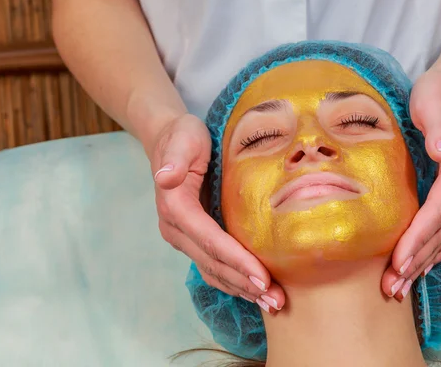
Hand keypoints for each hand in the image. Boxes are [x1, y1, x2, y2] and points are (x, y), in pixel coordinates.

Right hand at [150, 113, 284, 312]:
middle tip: (276, 301)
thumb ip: (175, 159)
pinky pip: (213, 265)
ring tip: (271, 304)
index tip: (263, 278)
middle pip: (213, 263)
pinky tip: (255, 291)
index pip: (210, 240)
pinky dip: (234, 280)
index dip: (236, 261)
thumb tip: (165, 177)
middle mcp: (176, 228)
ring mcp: (183, 237)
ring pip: (213, 270)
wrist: (170, 140)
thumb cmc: (183, 136)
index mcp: (175, 207)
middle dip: (244, 283)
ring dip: (242, 289)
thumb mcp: (182, 138)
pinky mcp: (193, 239)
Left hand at [382, 68, 440, 299]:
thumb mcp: (434, 100)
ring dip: (424, 262)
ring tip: (400, 287)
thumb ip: (439, 127)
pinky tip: (418, 267)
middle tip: (393, 288)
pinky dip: (432, 250)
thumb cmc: (438, 93)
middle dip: (418, 260)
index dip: (420, 236)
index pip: (439, 208)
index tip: (400, 261)